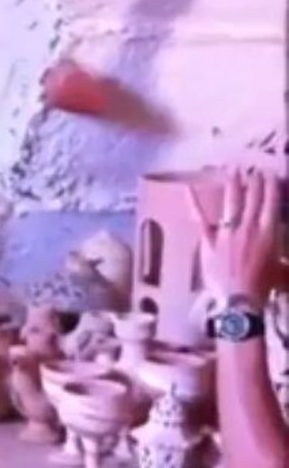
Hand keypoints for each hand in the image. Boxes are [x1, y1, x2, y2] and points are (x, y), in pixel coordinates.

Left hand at [188, 168, 280, 302]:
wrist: (239, 300)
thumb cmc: (264, 287)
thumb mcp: (283, 268)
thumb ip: (281, 251)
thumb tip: (280, 243)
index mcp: (269, 233)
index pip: (271, 203)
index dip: (270, 187)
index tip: (269, 173)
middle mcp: (248, 228)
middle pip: (252, 199)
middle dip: (253, 181)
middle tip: (252, 167)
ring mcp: (227, 233)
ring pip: (231, 204)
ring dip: (233, 185)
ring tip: (232, 170)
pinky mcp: (209, 241)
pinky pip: (200, 219)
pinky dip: (194, 203)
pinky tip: (188, 188)